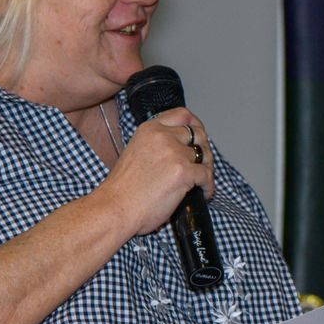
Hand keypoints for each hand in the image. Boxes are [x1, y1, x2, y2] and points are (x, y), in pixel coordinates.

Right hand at [96, 108, 213, 237]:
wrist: (115, 208)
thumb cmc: (123, 189)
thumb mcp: (136, 152)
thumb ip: (156, 145)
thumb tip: (179, 148)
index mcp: (149, 129)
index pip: (182, 115)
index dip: (195, 124)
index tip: (199, 136)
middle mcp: (163, 137)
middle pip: (198, 134)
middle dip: (204, 148)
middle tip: (203, 162)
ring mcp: (175, 153)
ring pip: (204, 155)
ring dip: (207, 168)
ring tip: (202, 181)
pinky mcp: (184, 172)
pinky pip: (207, 176)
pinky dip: (208, 186)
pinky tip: (203, 193)